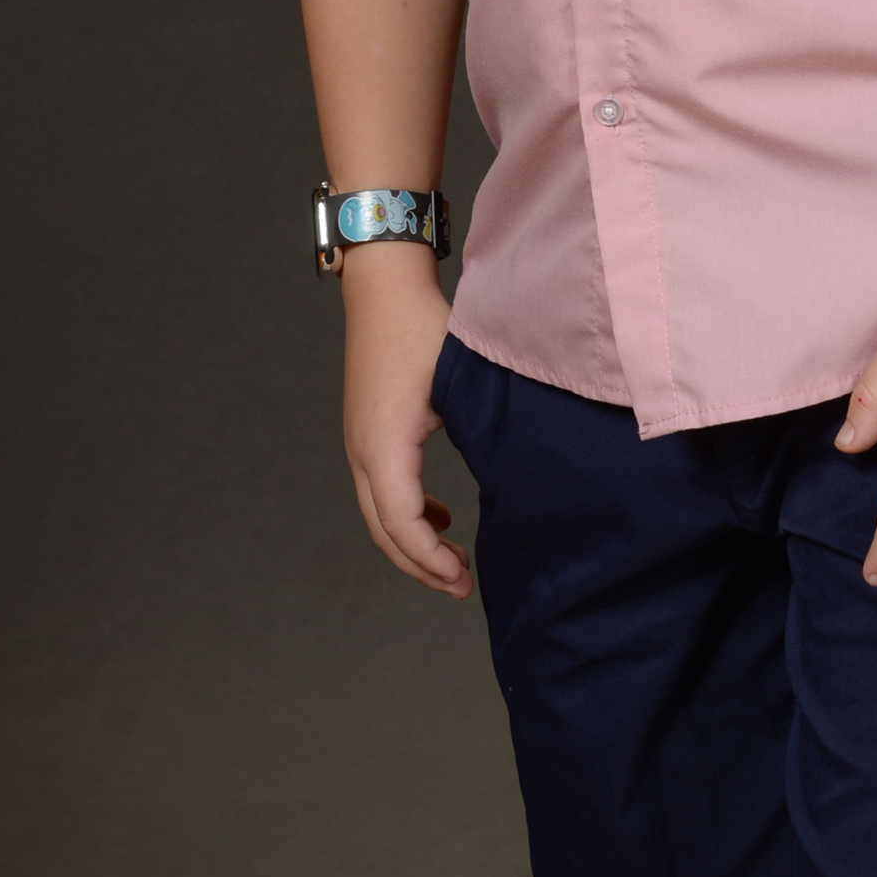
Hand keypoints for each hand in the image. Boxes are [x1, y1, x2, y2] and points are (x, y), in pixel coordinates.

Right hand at [339, 248, 470, 597]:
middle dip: (421, 566)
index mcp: (383, 444)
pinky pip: (379, 491)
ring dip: (411, 543)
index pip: (401, 524)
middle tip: (462, 587)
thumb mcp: (460, 383)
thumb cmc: (425, 327)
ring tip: (453, 562)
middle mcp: (362, 450)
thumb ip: (483, 433)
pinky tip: (439, 516)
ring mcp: (358, 442)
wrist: (385, 288)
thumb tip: (519, 478)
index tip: (464, 579)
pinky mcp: (365, 432)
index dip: (431, 560)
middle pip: (383, 531)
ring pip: (377, 515)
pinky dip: (406, 515)